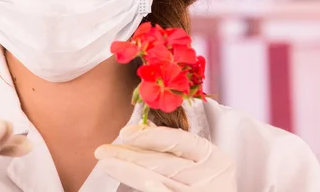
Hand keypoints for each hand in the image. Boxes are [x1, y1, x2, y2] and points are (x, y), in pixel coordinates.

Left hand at [95, 124, 235, 191]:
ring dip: (126, 170)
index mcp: (216, 159)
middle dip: (129, 154)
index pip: (178, 140)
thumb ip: (178, 150)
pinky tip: (126, 183)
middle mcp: (210, 178)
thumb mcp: (203, 164)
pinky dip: (144, 187)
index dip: (148, 136)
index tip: (124, 133)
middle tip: (103, 150)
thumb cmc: (210, 185)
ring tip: (106, 163)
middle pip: (162, 162)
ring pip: (155, 180)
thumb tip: (139, 132)